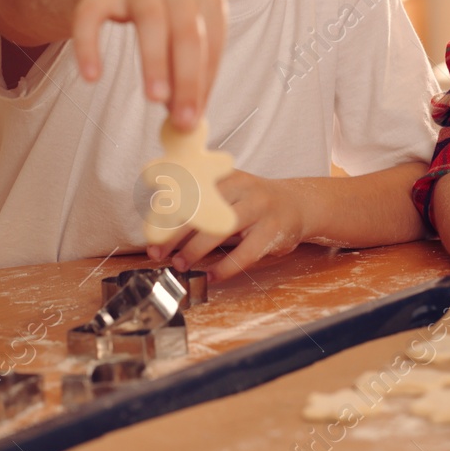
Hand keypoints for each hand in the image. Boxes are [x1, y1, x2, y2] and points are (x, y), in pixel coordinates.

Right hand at [72, 0, 226, 129]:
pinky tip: (92, 76)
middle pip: (188, 33)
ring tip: (154, 99)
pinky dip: (90, 45)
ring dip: (155, 61)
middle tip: (183, 118)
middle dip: (188, 77)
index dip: (205, 81)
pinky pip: (92, 15)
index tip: (196, 118)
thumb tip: (187, 120)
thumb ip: (187, 69)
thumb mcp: (183, 27)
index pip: (213, 43)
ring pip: (151, 21)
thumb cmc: (163, 6)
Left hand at [145, 171, 310, 280]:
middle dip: (174, 234)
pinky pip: (245, 253)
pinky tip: (212, 276)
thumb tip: (161, 225)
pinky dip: (225, 267)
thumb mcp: (229, 190)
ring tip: (181, 264)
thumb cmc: (253, 201)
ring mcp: (259, 208)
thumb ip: (201, 200)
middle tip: (158, 252)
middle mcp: (242, 187)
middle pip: (201, 209)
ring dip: (195, 250)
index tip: (151, 233)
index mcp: (226, 175)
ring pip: (220, 229)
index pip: (189, 191)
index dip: (166, 213)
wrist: (298, 204)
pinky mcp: (272, 231)